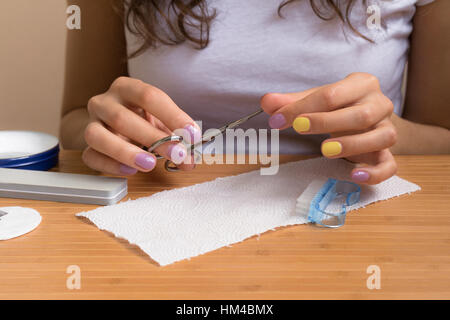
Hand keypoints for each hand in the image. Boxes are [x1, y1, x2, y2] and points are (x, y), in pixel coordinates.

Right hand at [83, 77, 199, 174]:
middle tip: (177, 153)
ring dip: (125, 152)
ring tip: (150, 164)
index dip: (172, 115)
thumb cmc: (142, 119)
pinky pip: (91, 157)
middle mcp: (104, 102)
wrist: (112, 123)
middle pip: (122, 118)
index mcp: (127, 88)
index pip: (149, 96)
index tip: (192, 134)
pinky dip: (110, 166)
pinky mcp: (86, 147)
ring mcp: (91, 124)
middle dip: (153, 138)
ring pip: (97, 136)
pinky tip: (131, 171)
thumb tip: (189, 161)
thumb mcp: (162, 122)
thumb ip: (177, 138)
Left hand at [261, 73, 396, 184]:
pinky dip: (375, 172)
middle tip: (299, 129)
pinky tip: (354, 175)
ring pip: (381, 137)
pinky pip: (390, 165)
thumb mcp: (316, 100)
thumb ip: (291, 102)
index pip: (332, 94)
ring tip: (325, 151)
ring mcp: (387, 129)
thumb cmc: (340, 106)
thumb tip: (266, 102)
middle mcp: (379, 104)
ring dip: (352, 145)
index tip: (277, 120)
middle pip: (360, 115)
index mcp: (361, 84)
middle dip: (327, 122)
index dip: (302, 108)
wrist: (370, 117)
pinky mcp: (389, 153)